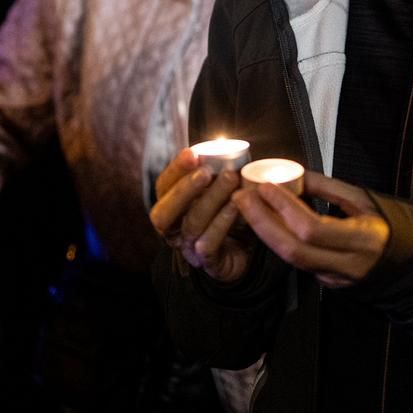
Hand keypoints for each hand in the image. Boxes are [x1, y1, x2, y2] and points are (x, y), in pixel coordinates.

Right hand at [150, 147, 254, 283]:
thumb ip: (220, 173)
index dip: (175, 171)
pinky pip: (209, 244)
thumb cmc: (230, 216)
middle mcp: (174, 230)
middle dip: (184, 189)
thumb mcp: (222, 191)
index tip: (192, 153)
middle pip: (164, 213)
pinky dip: (223, 222)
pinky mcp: (209, 263)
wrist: (248, 253)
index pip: (163, 188)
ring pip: (191, 224)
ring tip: (231, 179)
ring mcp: (189, 249)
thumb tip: (231, 148)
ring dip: (211, 199)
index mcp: (172, 208)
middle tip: (207, 172)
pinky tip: (237, 205)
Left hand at [232, 171, 389, 287]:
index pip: (313, 228)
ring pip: (290, 258)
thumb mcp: (363, 199)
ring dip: (264, 231)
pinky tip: (263, 221)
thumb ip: (328, 188)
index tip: (265, 186)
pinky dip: (276, 239)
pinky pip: (295, 261)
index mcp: (363, 240)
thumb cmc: (384, 224)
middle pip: (294, 249)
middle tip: (242, 197)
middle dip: (262, 221)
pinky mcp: (325, 282)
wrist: (402, 261)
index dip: (285, 207)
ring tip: (246, 206)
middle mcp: (347, 264)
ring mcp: (334, 277)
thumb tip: (294, 175)